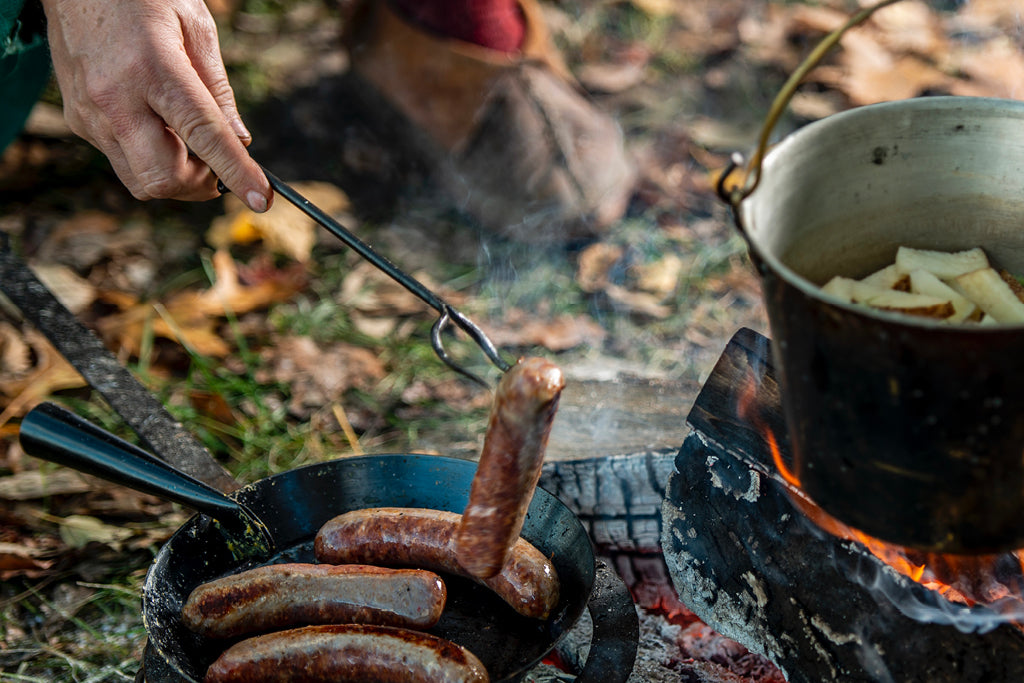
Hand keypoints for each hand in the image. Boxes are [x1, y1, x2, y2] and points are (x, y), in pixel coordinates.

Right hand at [41, 0, 271, 211]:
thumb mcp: (195, 26)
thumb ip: (218, 89)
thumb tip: (240, 141)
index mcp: (152, 68)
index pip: (202, 135)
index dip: (235, 172)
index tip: (260, 199)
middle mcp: (115, 98)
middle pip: (164, 177)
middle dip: (200, 185)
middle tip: (218, 166)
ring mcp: (91, 114)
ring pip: (141, 182)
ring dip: (176, 176)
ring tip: (187, 142)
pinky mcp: (79, 122)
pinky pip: (123, 163)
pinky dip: (151, 160)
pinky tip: (157, 127)